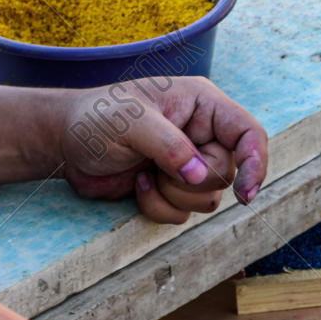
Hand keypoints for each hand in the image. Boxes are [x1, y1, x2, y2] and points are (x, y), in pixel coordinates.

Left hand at [59, 76, 267, 223]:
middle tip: (156, 169)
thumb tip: (199, 174)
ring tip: (143, 175)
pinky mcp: (173, 188)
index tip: (246, 194)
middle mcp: (201, 133)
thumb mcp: (130, 122)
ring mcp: (188, 163)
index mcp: (201, 105)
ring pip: (207, 199)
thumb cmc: (94, 118)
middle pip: (226, 174)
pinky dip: (159, 207)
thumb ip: (169, 146)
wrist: (64, 144)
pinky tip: (137, 185)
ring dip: (172, 196)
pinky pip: (184, 214)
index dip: (255, 163)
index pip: (248, 133)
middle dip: (190, 182)